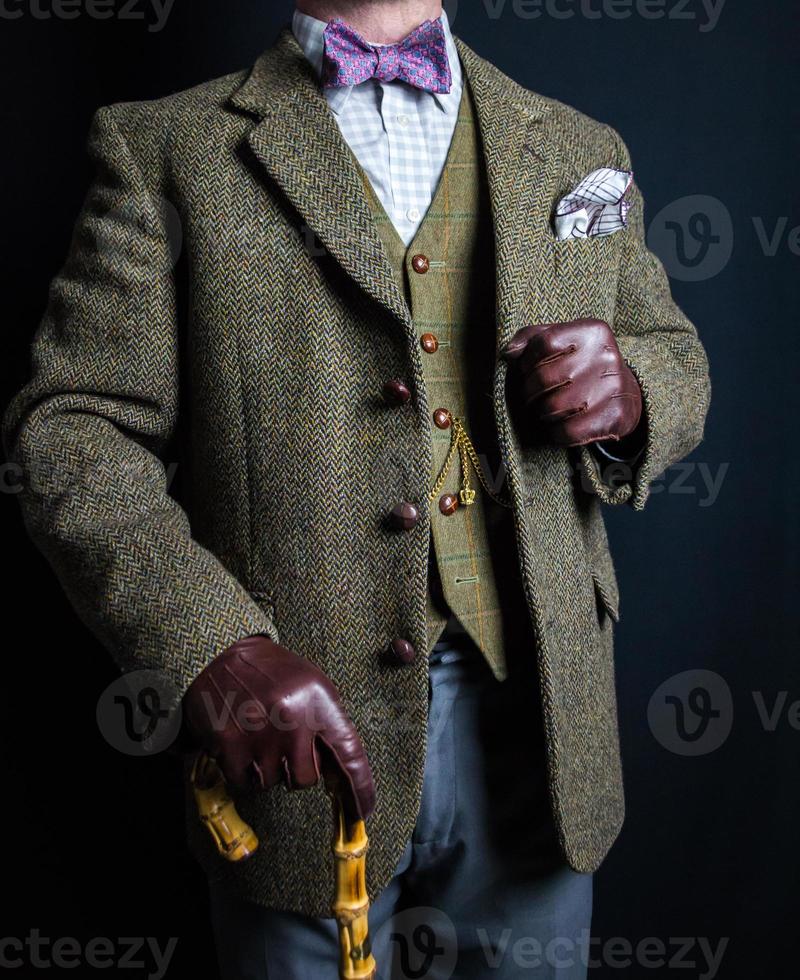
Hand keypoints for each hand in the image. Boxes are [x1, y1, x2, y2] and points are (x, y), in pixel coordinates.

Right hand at [181, 636, 375, 820]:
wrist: (219, 655)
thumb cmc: (273, 674)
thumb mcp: (312, 687)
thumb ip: (328, 725)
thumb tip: (340, 778)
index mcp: (319, 700)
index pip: (349, 753)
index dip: (360, 788)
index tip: (363, 811)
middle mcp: (292, 719)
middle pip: (305, 780)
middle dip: (296, 769)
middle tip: (282, 742)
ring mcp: (259, 734)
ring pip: (272, 783)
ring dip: (267, 768)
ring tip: (258, 735)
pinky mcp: (228, 745)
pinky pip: (243, 784)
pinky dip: (242, 772)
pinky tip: (241, 743)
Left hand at [503, 318, 642, 447]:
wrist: (628, 393)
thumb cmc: (584, 365)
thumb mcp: (564, 341)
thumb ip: (533, 338)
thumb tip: (509, 352)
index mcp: (592, 332)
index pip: (545, 342)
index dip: (527, 360)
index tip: (527, 369)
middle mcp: (606, 357)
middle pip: (545, 378)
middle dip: (530, 391)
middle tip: (533, 395)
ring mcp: (613, 387)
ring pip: (553, 408)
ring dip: (542, 413)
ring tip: (549, 409)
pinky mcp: (615, 416)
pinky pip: (568, 431)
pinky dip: (556, 432)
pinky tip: (562, 424)